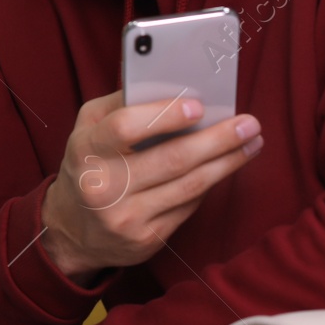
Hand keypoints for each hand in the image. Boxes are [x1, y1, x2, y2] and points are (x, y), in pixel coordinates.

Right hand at [40, 90, 261, 281]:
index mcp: (86, 151)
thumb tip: (171, 85)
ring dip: (227, 162)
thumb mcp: (87, 127)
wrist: (72, 230)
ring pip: (189, 186)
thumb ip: (120, 103)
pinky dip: (210, 183)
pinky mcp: (146, 239)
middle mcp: (103, 188)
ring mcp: (126, 218)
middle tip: (249, 124)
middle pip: (171, 159)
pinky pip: (188, 206)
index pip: (125, 128)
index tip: (198, 106)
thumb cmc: (87, 164)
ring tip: (252, 143)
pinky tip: (225, 167)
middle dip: (217, 139)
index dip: (164, 115)